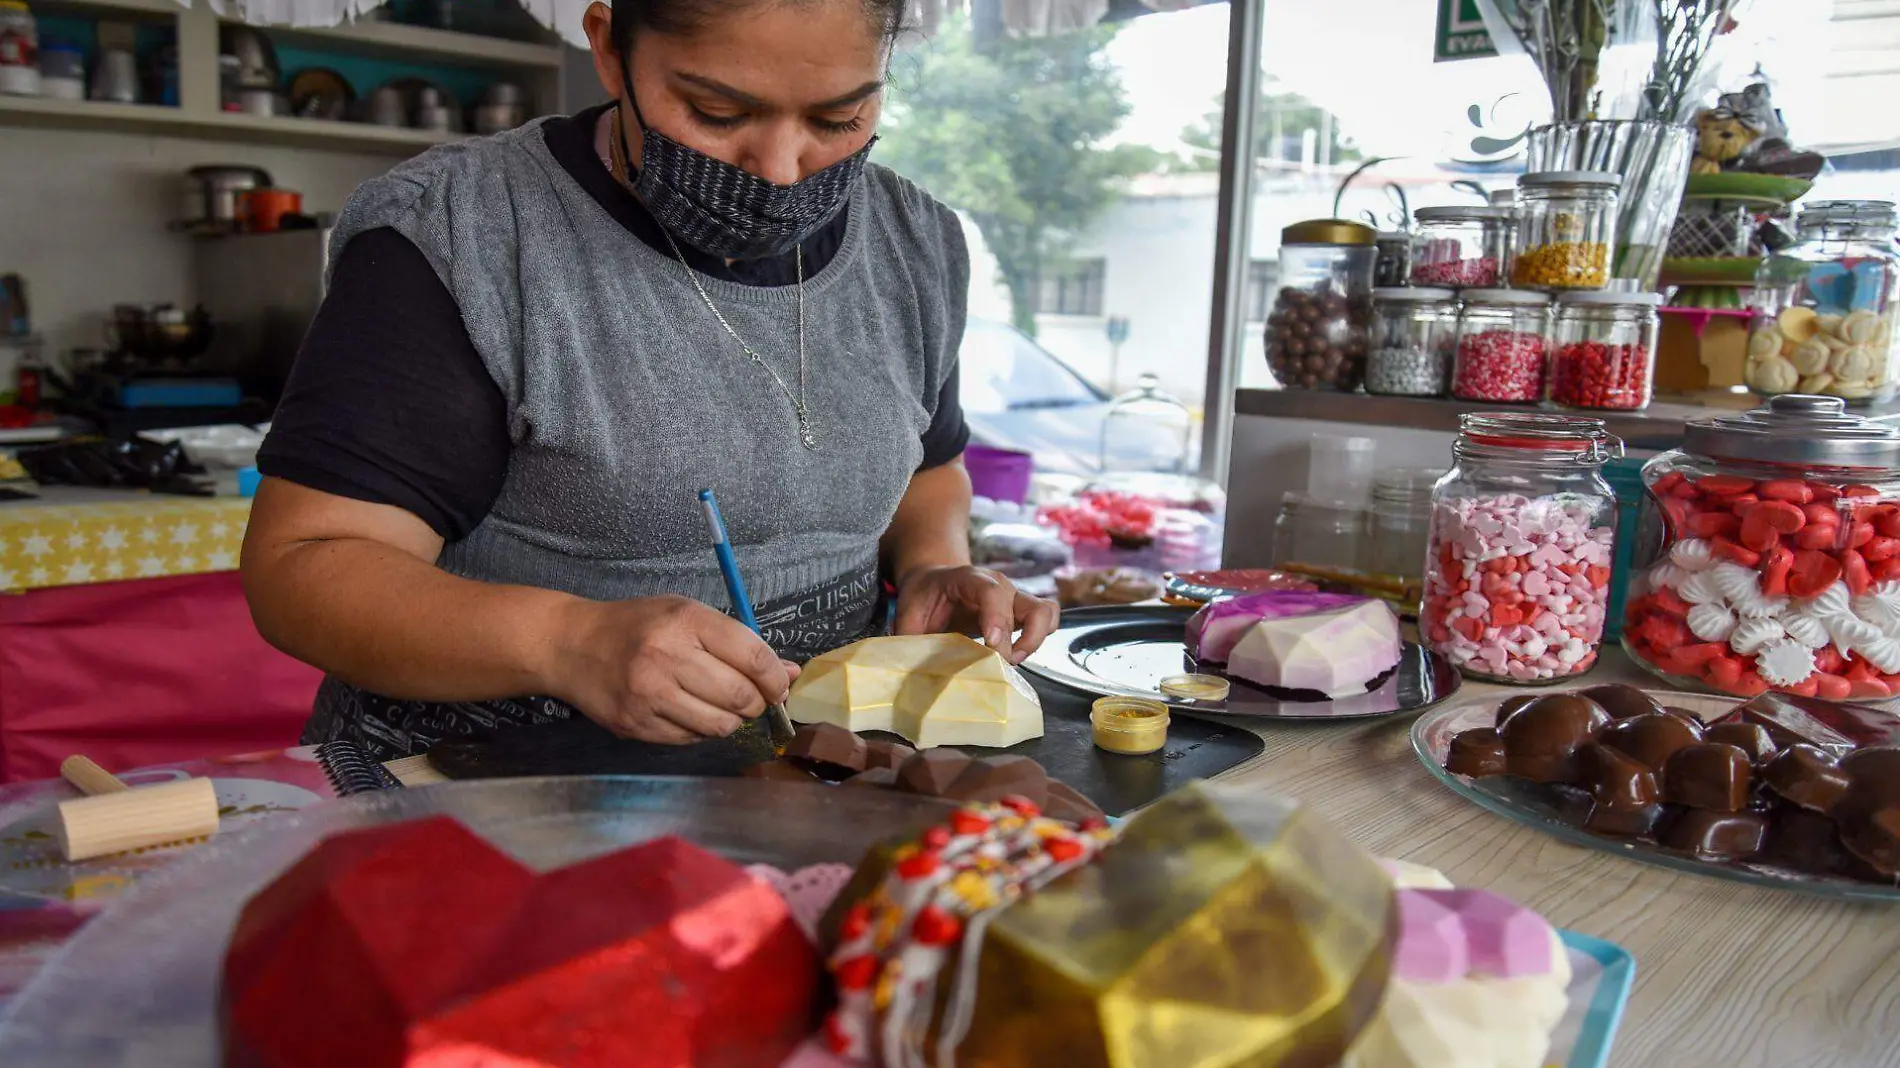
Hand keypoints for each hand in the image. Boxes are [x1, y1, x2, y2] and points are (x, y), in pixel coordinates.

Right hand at [550, 595, 797, 744]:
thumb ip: (738, 642)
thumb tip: (789, 673)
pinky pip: (690, 739)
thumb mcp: (687, 616)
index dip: (776, 677)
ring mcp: (649, 695)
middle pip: (740, 696)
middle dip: (757, 703)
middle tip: (751, 699)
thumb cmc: (638, 627)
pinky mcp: (636, 725)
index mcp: (685, 621)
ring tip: (719, 705)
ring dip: (731, 720)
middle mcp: (667, 656)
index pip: (752, 655)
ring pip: (719, 725)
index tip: (781, 686)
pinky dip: (700, 729)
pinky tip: (688, 711)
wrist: (572, 646)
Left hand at [892, 565, 1059, 663]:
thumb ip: (908, 637)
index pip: (992, 594)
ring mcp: (1014, 597)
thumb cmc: (923, 596)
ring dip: (1036, 639)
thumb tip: (907, 667)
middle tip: (1003, 662)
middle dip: (1024, 639)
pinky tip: (1017, 653)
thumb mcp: (908, 614)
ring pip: (1046, 612)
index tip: (993, 646)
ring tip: (1013, 659)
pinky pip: (1047, 618)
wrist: (934, 580)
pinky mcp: (1021, 610)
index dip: (997, 619)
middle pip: (1031, 605)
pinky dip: (1040, 637)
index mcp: (970, 579)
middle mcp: (1000, 585)